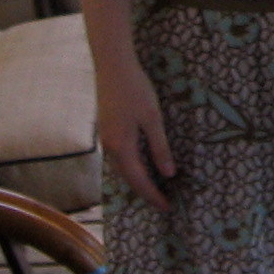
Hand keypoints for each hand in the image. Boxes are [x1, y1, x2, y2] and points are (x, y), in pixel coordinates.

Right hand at [94, 48, 175, 207]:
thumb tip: (168, 174)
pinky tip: (141, 168)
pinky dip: (131, 169)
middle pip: (128, 179)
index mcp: (122, 146)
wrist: (112, 66)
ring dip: (137, 182)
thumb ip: (160, 147)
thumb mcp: (152, 118)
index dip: (153, 196)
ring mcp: (105, 139)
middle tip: (163, 204)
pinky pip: (119, 158)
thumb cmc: (135, 89)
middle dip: (145, 193)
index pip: (139, 180)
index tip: (168, 207)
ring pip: (122, 169)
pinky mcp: (106, 131)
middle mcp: (109, 147)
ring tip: (154, 190)